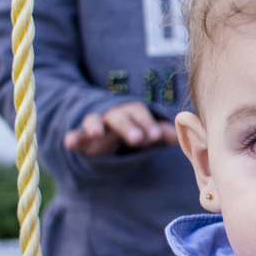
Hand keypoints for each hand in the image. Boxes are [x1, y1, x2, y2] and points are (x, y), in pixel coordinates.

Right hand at [63, 102, 177, 156]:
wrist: (104, 128)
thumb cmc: (132, 129)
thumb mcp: (147, 130)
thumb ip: (162, 132)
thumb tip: (185, 134)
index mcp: (132, 112)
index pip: (141, 114)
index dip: (148, 124)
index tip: (156, 137)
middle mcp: (113, 115)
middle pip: (120, 117)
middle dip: (129, 127)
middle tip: (138, 139)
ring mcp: (96, 125)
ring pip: (94, 121)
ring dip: (95, 126)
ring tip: (96, 134)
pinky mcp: (82, 138)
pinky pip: (76, 135)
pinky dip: (72, 137)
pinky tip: (69, 142)